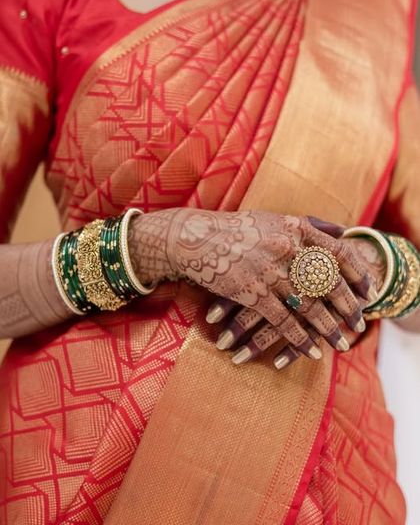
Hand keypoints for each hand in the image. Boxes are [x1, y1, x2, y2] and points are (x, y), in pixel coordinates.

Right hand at [206, 232, 385, 368]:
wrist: (196, 239)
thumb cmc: (236, 230)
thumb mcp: (274, 218)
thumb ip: (309, 223)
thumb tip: (343, 230)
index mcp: (295, 228)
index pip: (338, 251)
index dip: (357, 272)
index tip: (367, 290)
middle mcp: (287, 248)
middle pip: (329, 282)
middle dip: (348, 306)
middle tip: (360, 323)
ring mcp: (270, 272)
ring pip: (310, 306)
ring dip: (328, 329)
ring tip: (342, 345)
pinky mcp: (253, 293)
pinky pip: (284, 321)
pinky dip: (299, 339)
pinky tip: (312, 352)